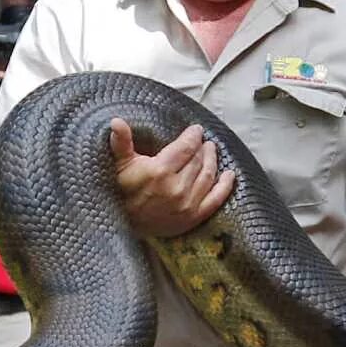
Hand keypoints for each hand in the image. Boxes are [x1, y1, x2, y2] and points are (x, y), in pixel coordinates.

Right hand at [108, 119, 235, 238]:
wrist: (121, 225)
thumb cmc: (120, 191)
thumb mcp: (119, 165)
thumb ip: (121, 142)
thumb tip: (115, 120)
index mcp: (159, 171)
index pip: (185, 148)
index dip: (193, 136)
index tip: (196, 130)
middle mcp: (176, 188)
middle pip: (198, 160)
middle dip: (202, 148)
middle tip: (203, 141)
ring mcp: (187, 204)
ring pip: (208, 175)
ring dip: (213, 160)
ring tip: (212, 150)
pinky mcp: (193, 218)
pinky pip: (216, 199)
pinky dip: (225, 186)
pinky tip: (230, 174)